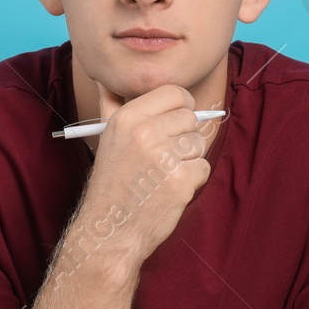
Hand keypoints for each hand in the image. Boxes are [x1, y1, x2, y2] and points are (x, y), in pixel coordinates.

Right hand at [69, 81, 211, 266]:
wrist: (109, 230)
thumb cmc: (112, 183)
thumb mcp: (106, 138)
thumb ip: (112, 105)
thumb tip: (108, 78)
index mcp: (127, 118)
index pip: (174, 92)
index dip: (182, 106)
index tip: (176, 121)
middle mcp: (144, 133)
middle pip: (190, 118)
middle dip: (184, 136)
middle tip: (164, 157)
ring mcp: (164, 157)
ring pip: (198, 143)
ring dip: (189, 160)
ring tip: (164, 175)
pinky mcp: (180, 181)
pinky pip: (203, 167)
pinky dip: (193, 180)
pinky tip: (170, 189)